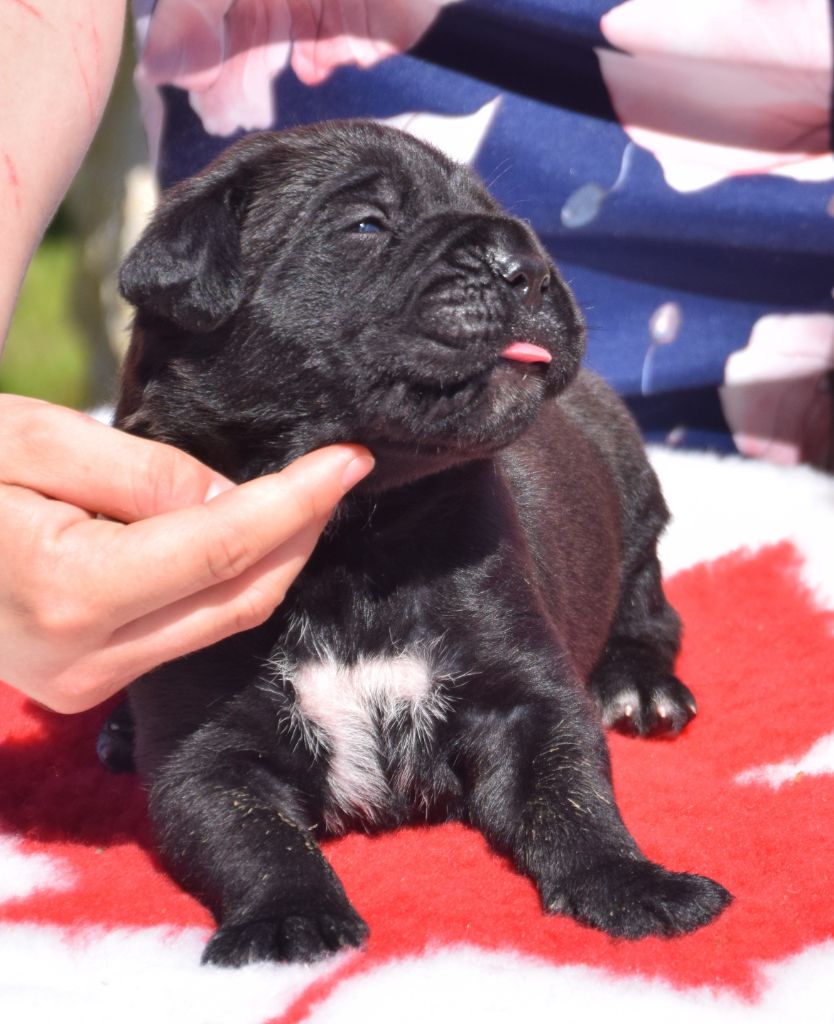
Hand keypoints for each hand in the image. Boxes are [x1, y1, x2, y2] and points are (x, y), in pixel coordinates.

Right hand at [0, 395, 372, 712]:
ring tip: (301, 497)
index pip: (224, 544)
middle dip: (303, 535)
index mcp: (68, 591)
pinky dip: (229, 582)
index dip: (299, 501)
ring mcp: (88, 682)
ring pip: (222, 622)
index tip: (351, 460)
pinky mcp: (89, 681)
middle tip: (338, 474)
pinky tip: (244, 534)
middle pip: (242, 598)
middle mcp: (87, 658)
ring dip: (273, 560)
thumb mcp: (29, 440)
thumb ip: (140, 471)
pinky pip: (188, 631)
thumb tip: (237, 498)